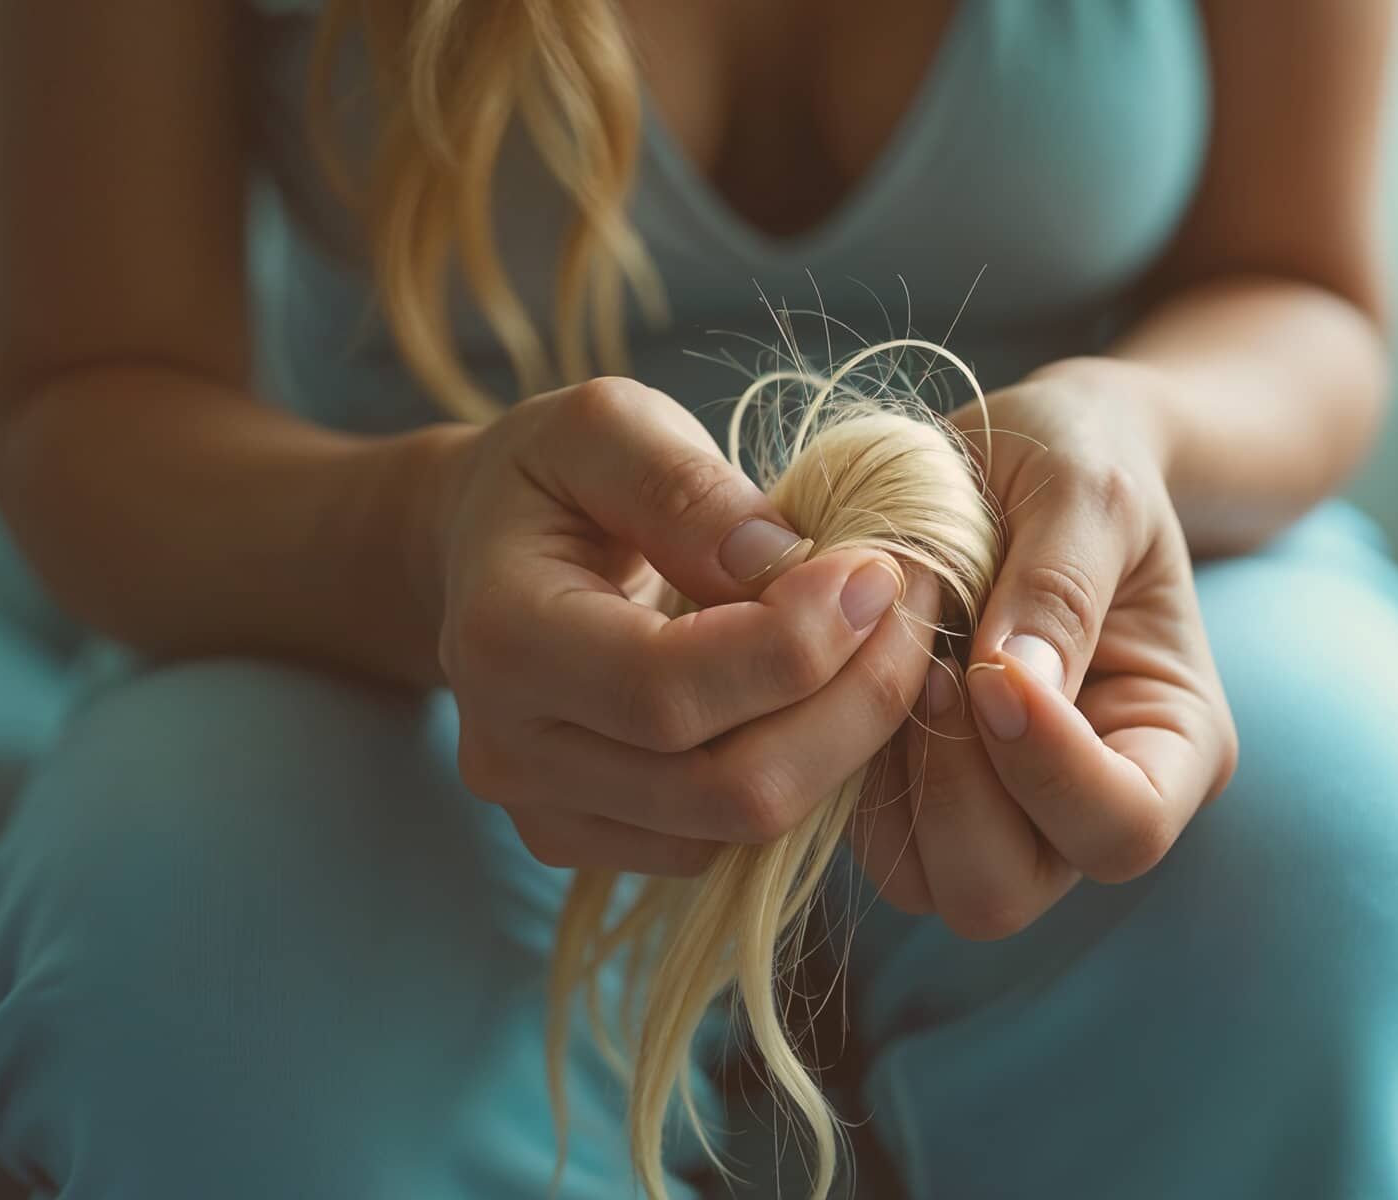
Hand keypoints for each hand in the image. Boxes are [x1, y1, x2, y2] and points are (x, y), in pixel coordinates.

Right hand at [423, 377, 936, 876]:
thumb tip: (788, 566)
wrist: (482, 550)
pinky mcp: (591, 842)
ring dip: (845, 742)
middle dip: (854, 704)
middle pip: (726, 789)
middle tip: (915, 607)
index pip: (670, 690)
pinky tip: (831, 694)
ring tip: (888, 640)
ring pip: (741, 830)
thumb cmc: (553, 475)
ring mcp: (548, 815)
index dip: (800, 642)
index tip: (880, 567)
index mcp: (501, 639)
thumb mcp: (604, 427)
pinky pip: (728, 844)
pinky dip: (805, 777)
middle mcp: (511, 752)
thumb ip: (685, 486)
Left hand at [851, 360, 1237, 938]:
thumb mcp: (1085, 485)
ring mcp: (993, 816)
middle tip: (930, 668)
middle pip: (1005, 891)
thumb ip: (1061, 584)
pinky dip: (841, 767)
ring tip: (889, 662)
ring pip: (921, 883)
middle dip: (948, 790)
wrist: (1012, 455)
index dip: (1050, 771)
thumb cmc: (1074, 458)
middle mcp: (1084, 806)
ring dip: (885, 782)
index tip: (992, 668)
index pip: (1125, 828)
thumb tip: (1016, 685)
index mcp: (1171, 743)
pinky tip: (848, 673)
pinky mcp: (908, 798)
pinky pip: (857, 835)